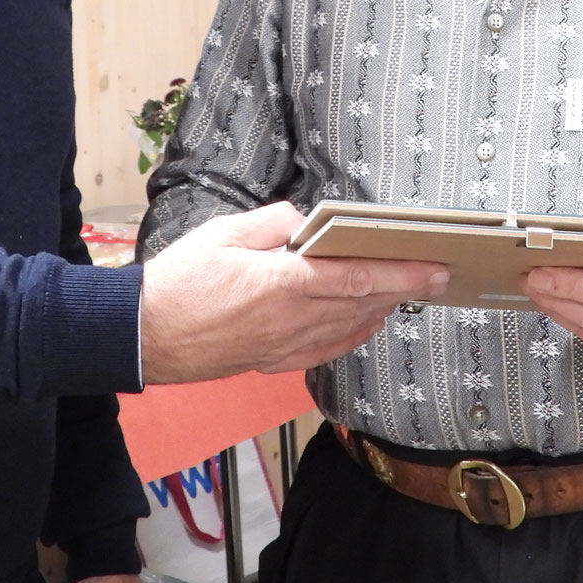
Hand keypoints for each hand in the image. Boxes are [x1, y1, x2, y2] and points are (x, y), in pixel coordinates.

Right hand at [141, 202, 448, 383]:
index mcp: (281, 283)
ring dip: (382, 310)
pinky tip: (364, 323)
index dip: (401, 272)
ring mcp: (283, 345)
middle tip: (438, 278)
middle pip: (362, 304)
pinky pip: (325, 350)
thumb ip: (273, 222)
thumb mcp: (224, 232)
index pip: (356, 276)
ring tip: (405, 293)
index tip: (432, 267)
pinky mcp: (271, 360)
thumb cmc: (178, 280)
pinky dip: (352, 335)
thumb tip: (306, 222)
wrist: (144, 334)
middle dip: (404, 290)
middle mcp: (290, 319)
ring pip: (348, 328)